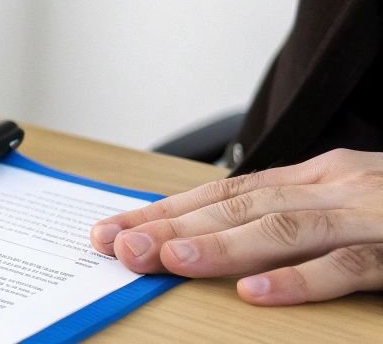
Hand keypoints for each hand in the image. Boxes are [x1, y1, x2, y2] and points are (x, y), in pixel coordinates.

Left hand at [91, 148, 382, 304]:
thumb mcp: (355, 204)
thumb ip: (299, 216)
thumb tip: (224, 241)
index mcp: (323, 176)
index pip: (227, 192)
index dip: (168, 210)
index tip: (113, 229)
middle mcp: (340, 186)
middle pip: (240, 206)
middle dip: (172, 225)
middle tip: (118, 246)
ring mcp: (375, 215)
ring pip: (284, 228)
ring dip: (221, 246)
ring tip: (168, 260)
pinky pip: (352, 266)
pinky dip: (303, 280)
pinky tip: (259, 294)